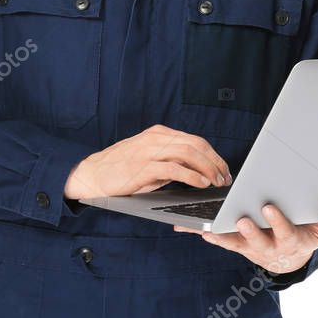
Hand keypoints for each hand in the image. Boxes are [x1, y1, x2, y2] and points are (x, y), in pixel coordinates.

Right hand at [63, 124, 232, 199]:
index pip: (195, 140)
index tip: (224, 169)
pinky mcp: (143, 167)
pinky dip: (191, 176)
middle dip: (215, 162)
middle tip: (225, 177)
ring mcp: (149, 151)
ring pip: (188, 154)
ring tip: (216, 181)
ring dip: (207, 169)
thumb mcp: (148, 158)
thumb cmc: (122, 169)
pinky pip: (174, 168)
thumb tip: (197, 170)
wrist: (92, 173)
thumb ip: (169, 159)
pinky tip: (200, 184)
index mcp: (159, 134)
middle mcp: (156, 138)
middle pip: (196, 145)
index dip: (213, 155)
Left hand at [173, 204, 317, 274]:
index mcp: (292, 241)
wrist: (290, 257)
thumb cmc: (307, 233)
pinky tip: (191, 228)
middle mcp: (270, 247)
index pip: (287, 233)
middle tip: (241, 218)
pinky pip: (221, 240)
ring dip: (222, 235)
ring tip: (208, 227)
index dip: (279, 223)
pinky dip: (207, 234)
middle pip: (259, 242)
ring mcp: (251, 247)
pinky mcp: (237, 244)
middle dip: (250, 231)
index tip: (270, 207)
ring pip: (235, 243)